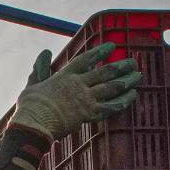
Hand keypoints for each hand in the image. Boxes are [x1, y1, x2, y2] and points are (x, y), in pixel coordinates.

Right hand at [9, 43, 142, 139]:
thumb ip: (40, 68)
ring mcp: (86, 98)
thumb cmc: (30, 106)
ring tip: (138, 76)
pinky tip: (132, 97)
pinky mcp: (89, 114)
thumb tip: (44, 52)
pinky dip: (123, 101)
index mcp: (66, 75)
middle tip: (133, 62)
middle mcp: (79, 84)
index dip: (100, 52)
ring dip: (127, 81)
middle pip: (105, 72)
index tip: (112, 46)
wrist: (35, 123)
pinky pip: (111, 107)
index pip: (86, 59)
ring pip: (112, 87)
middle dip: (121, 66)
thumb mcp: (33, 83)